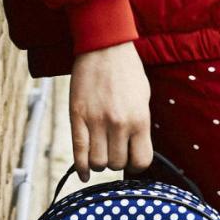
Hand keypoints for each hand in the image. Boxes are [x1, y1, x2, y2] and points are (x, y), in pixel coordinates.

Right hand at [69, 42, 152, 179]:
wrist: (103, 46)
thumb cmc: (127, 71)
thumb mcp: (143, 98)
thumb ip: (140, 125)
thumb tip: (135, 150)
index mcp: (140, 119)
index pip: (141, 162)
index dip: (136, 165)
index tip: (132, 160)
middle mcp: (118, 124)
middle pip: (117, 164)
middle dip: (116, 162)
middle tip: (114, 151)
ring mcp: (96, 121)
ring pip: (98, 163)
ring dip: (100, 162)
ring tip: (101, 152)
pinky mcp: (76, 116)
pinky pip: (78, 152)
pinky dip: (81, 168)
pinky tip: (84, 173)